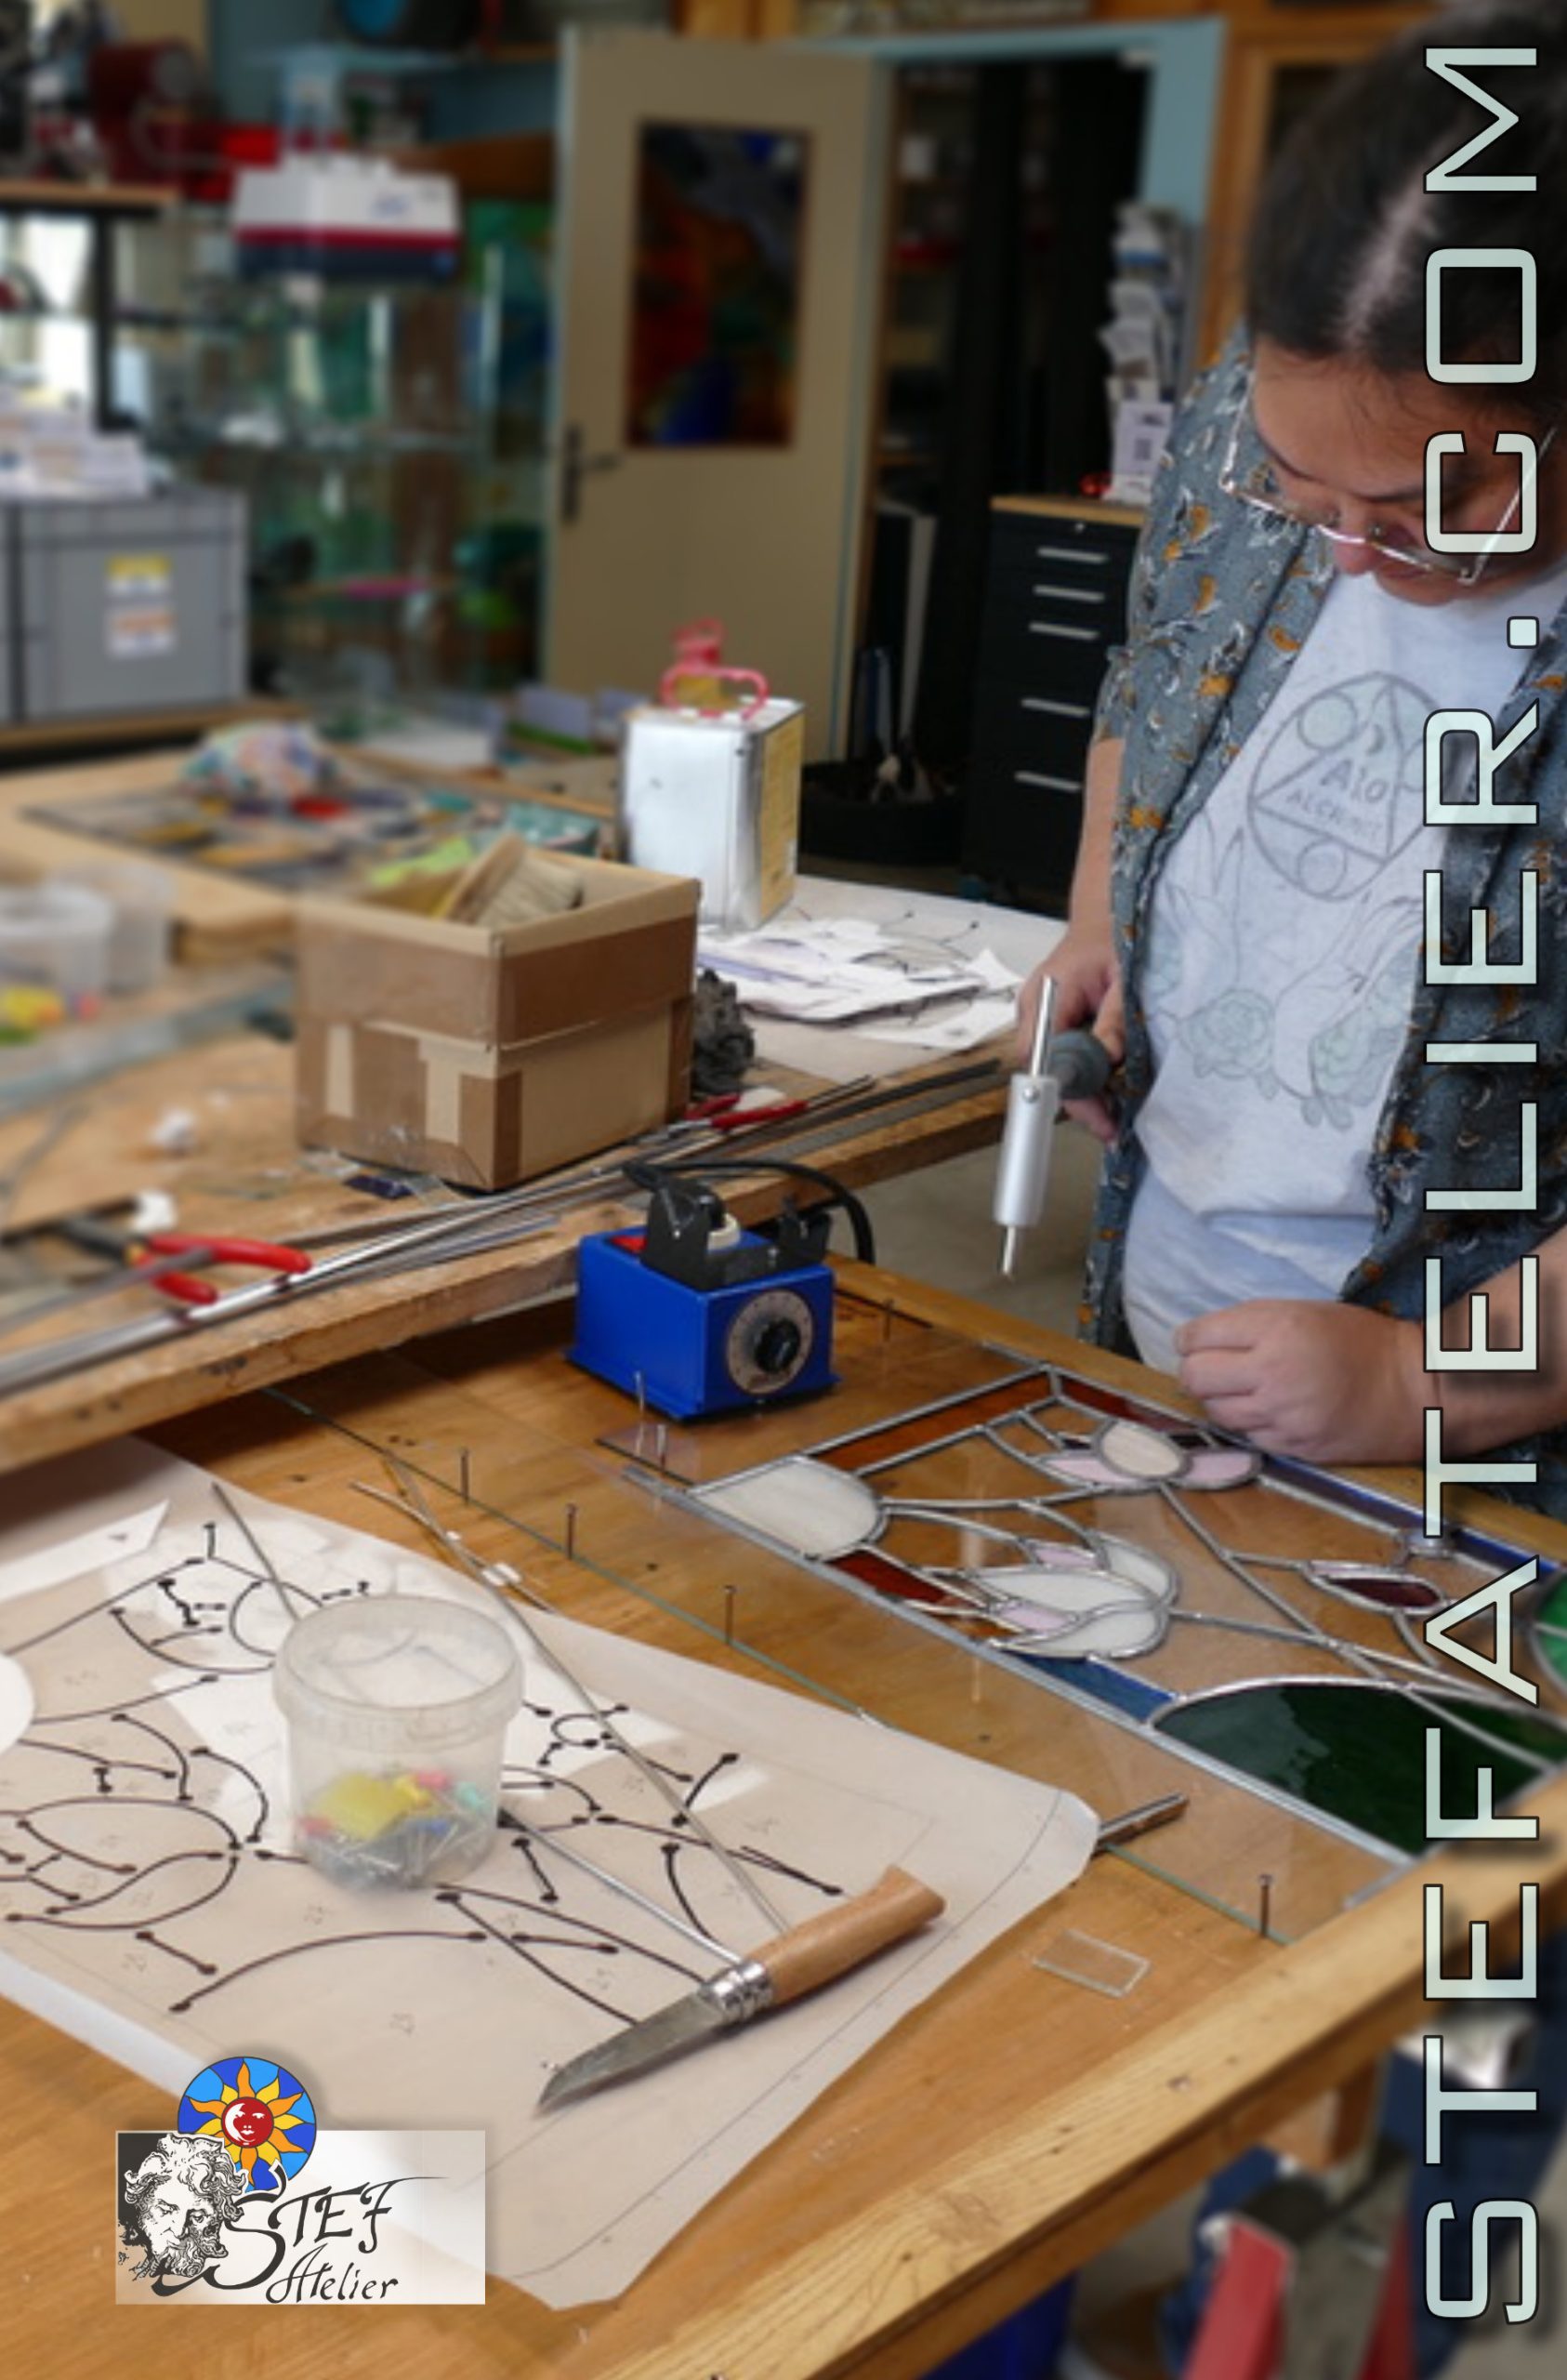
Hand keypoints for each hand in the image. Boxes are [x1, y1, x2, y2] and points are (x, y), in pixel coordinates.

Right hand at [1015, 930, 1123, 1144]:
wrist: (1103, 917)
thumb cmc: (1112, 937)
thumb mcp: (1124, 977)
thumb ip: (1115, 1019)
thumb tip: (1110, 1058)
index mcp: (1047, 995)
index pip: (1046, 1057)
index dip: (1069, 1092)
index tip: (1097, 1117)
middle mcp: (1033, 1010)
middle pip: (1046, 1070)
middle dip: (1081, 1100)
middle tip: (1113, 1124)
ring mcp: (1038, 1019)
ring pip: (1054, 1069)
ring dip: (1084, 1090)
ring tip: (1115, 1110)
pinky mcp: (1049, 1025)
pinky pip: (1061, 1058)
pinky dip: (1084, 1074)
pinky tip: (1107, 1084)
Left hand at [1174, 1300, 1427, 1464]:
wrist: (1415, 1388)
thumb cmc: (1362, 1341)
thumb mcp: (1304, 1312)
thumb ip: (1252, 1324)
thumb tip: (1199, 1340)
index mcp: (1275, 1328)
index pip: (1197, 1336)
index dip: (1190, 1339)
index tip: (1195, 1342)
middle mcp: (1272, 1372)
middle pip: (1194, 1377)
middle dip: (1195, 1370)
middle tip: (1212, 1368)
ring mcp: (1281, 1414)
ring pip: (1215, 1411)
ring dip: (1220, 1400)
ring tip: (1244, 1390)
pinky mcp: (1293, 1446)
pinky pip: (1248, 1436)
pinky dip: (1250, 1424)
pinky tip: (1270, 1411)